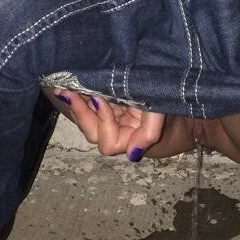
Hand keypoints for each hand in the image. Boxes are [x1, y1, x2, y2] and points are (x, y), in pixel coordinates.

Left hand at [44, 86, 165, 161]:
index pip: (109, 142)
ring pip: (86, 121)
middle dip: (81, 113)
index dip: (104, 123)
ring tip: (64, 88)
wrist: (175, 87)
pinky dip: (79, 98)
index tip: (100, 99)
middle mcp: (118, 131)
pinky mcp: (106, 105)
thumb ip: (149, 133)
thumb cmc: (169, 102)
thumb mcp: (160, 112)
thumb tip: (132, 154)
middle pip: (92, 133)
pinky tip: (67, 86)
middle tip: (69, 92)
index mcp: (130, 137)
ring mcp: (111, 118)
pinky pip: (88, 107)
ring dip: (76, 106)